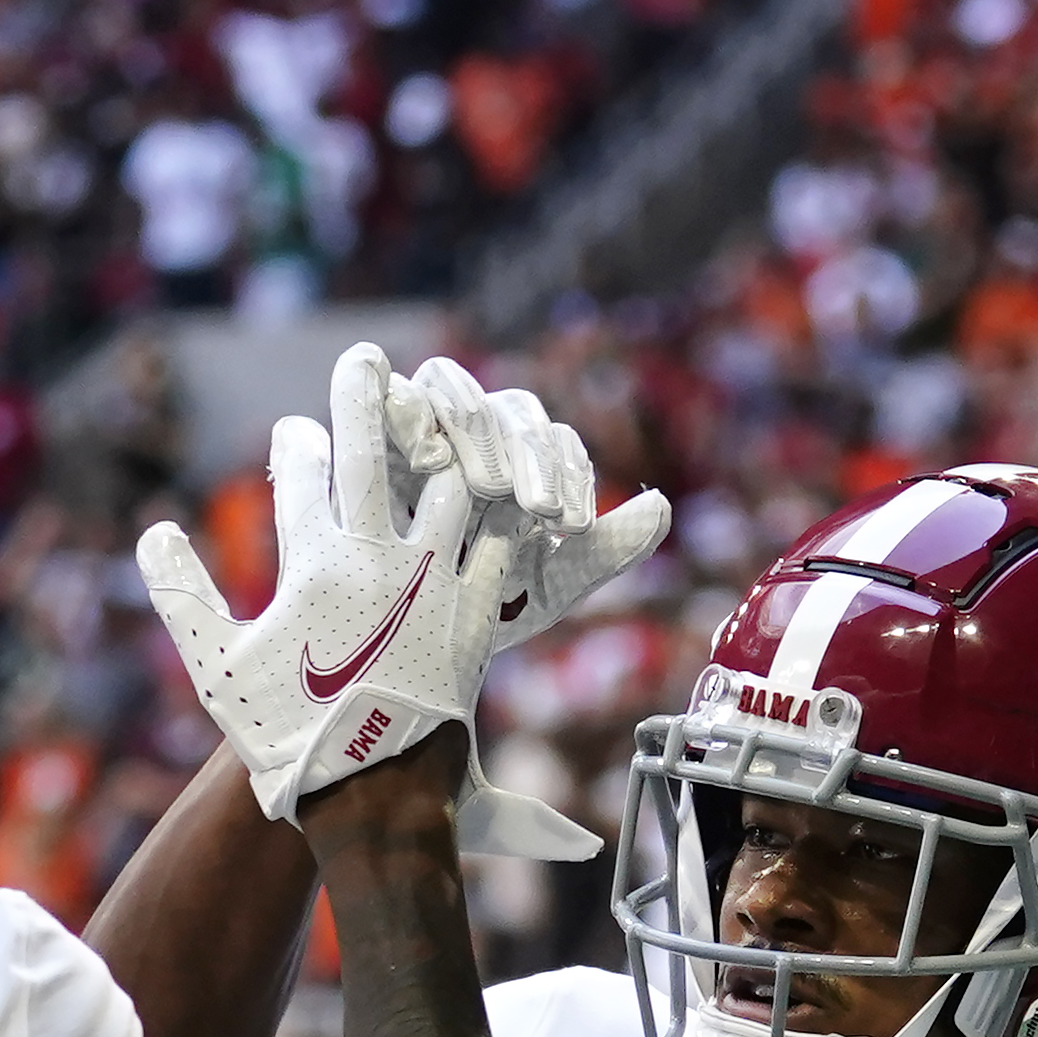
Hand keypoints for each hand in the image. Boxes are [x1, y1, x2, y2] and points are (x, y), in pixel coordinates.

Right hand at [141, 342, 510, 824]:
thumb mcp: (216, 671)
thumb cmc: (287, 740)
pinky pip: (497, 547)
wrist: (372, 801)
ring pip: (447, 487)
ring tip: (439, 426)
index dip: (296, 445)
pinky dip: (496, 517)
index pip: (302, 473)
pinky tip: (496, 499)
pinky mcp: (478, 617)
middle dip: (363, 396)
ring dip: (439, 452)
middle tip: (365, 357)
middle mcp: (379, 561)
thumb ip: (182, 597)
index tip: (294, 433)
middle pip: (371, 453)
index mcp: (314, 564)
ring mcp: (435, 586)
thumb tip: (151, 534)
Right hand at [391, 356, 670, 656]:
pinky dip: (416, 415)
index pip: (556, 445)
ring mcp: (424, 425)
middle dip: (530, 457)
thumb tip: (664, 508)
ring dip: (480, 434)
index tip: (572, 526)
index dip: (569, 475)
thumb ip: (600, 552)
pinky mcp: (372, 428)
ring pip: (459, 389)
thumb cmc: (468, 613)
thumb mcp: (540, 589)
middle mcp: (478, 437)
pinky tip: (429, 461)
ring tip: (489, 489)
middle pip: (513, 412)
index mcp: (522, 466)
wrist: (390, 646)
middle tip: (536, 510)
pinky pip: (398, 393)